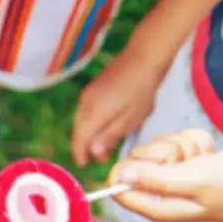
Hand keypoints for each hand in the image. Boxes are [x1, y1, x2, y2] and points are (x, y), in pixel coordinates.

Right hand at [72, 46, 168, 166]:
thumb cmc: (142, 88)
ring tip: (109, 141)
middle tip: (104, 156)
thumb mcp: (131, 118)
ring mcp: (87, 94)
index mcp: (93, 113)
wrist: (144, 56)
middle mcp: (85, 104)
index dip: (80, 155)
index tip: (85, 165)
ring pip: (82, 121)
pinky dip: (94, 121)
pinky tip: (108, 123)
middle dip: (88, 146)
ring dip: (92, 134)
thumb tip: (94, 151)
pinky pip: (87, 110)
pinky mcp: (93, 88)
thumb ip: (110, 135)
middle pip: (79, 131)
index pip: (79, 140)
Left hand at [109, 129, 222, 221]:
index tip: (154, 162)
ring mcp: (165, 172)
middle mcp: (152, 188)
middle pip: (136, 157)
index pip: (116, 183)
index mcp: (150, 202)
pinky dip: (193, 143)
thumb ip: (156, 180)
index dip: (129, 167)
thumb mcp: (191, 184)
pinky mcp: (178, 158)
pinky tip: (204, 156)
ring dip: (181, 147)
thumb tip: (121, 176)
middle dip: (162, 152)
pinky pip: (175, 137)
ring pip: (156, 143)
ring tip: (198, 162)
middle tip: (183, 163)